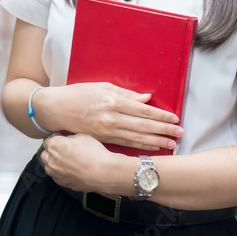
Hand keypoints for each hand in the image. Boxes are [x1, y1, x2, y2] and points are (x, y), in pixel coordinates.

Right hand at [38, 82, 182, 151]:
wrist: (56, 109)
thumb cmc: (78, 94)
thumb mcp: (101, 87)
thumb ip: (125, 94)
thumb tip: (146, 99)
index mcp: (112, 102)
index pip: (143, 111)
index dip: (161, 116)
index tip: (175, 118)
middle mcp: (111, 118)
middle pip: (143, 126)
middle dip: (164, 130)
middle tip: (180, 134)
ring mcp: (106, 131)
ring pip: (136, 139)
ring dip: (156, 141)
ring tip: (171, 144)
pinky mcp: (102, 139)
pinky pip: (126, 144)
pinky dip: (140, 146)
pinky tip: (152, 148)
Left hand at [40, 133, 118, 192]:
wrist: (103, 173)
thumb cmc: (95, 153)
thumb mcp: (82, 136)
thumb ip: (69, 136)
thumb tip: (65, 137)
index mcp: (55, 145)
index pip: (47, 139)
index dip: (55, 138)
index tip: (61, 138)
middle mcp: (52, 160)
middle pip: (45, 153)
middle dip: (51, 150)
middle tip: (63, 149)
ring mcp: (56, 173)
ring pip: (48, 166)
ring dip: (53, 162)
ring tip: (66, 160)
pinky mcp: (63, 183)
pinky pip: (56, 176)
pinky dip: (60, 173)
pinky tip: (70, 169)